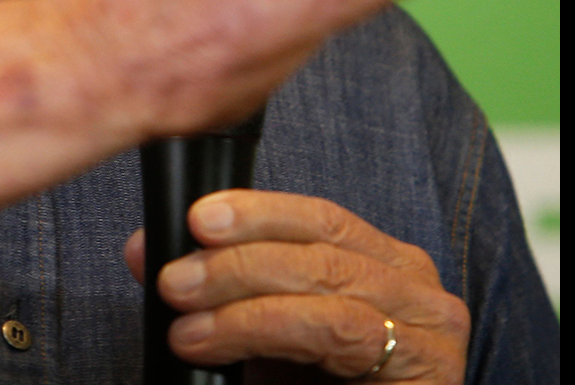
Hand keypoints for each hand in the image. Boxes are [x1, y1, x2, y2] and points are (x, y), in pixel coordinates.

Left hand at [124, 190, 468, 381]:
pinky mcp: (426, 362)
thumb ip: (218, 298)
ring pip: (329, 280)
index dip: (259, 211)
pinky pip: (338, 328)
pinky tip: (213, 337)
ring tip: (183, 306)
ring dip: (242, 288)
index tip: (196, 216)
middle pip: (325, 243)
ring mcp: (430, 324)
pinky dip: (266, 325)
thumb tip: (145, 251)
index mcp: (387, 268)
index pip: (323, 220)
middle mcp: (418, 287)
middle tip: (174, 275)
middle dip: (239, 254)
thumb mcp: (265, 344)